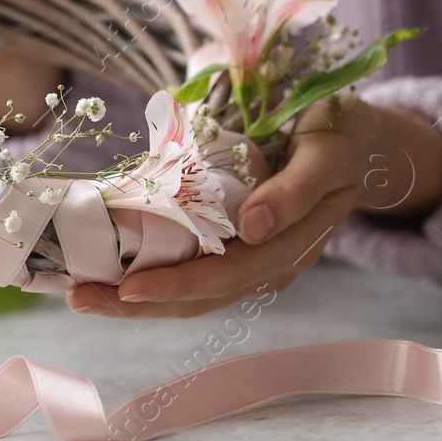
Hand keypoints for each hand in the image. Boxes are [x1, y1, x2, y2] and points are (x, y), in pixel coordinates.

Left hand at [65, 96, 441, 317]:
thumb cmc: (341, 139)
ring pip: (192, 292)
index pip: (228, 275)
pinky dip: (151, 274)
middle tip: (79, 298)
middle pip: (200, 295)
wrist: (362, 143)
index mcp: (292, 244)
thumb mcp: (328, 154)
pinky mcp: (239, 248)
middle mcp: (271, 262)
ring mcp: (255, 260)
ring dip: (136, 298)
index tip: (128, 287)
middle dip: (137, 301)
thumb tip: (251, 226)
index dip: (176, 283)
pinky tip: (111, 272)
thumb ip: (295, 190)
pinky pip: (192, 270)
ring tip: (81, 295)